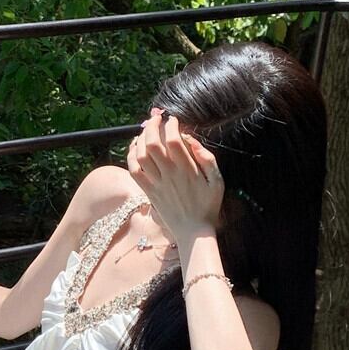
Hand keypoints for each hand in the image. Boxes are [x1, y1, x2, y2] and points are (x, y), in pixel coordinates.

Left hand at [127, 109, 223, 237]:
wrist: (193, 231)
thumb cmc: (208, 206)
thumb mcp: (217, 181)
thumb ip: (206, 158)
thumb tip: (190, 139)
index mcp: (187, 170)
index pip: (174, 140)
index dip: (171, 125)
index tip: (173, 120)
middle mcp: (169, 174)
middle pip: (153, 143)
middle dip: (153, 126)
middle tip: (156, 118)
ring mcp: (156, 183)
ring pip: (141, 155)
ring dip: (141, 138)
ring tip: (146, 129)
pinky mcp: (148, 191)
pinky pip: (134, 170)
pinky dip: (131, 156)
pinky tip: (135, 147)